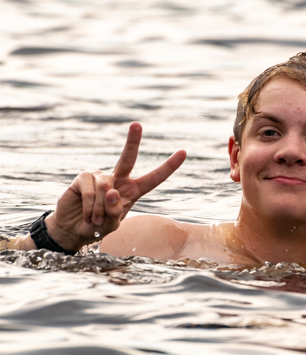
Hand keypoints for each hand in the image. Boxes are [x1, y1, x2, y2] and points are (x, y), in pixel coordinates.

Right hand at [44, 122, 186, 251]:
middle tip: (136, 124)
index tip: (184, 152)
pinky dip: (89, 206)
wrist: (73, 230)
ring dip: (100, 209)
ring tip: (95, 219)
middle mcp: (118, 179)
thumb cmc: (97, 227)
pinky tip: (86, 213)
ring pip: (106, 188)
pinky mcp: (83, 178)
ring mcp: (100, 176)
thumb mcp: (111, 226)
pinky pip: (91, 190)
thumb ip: (115, 213)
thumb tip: (112, 191)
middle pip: (128, 158)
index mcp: (133, 190)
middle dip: (132, 141)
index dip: (168, 166)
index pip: (154, 178)